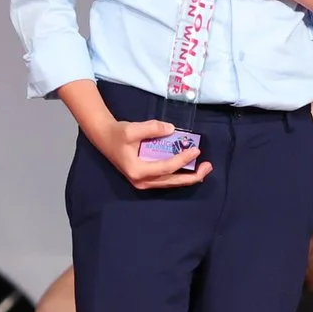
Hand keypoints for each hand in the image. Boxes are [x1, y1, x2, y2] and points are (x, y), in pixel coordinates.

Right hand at [90, 117, 210, 189]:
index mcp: (138, 171)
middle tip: (208, 167)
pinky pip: (166, 180)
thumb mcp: (133, 129)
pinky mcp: (145, 178)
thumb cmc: (118, 134)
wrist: (104, 138)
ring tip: (203, 168)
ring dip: (188, 177)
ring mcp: (143, 182)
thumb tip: (171, 129)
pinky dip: (179, 175)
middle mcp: (141, 181)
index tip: (196, 150)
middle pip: (171, 181)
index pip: (166, 168)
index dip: (182, 160)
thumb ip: (152, 128)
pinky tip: (190, 169)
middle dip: (192, 176)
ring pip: (170, 183)